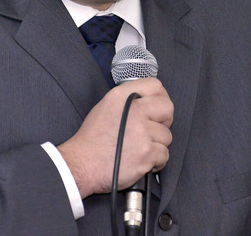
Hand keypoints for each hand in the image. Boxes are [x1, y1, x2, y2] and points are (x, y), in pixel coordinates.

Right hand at [57, 77, 172, 197]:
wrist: (82, 164)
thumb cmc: (93, 139)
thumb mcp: (106, 106)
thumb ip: (129, 99)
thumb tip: (149, 99)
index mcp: (123, 96)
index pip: (155, 86)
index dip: (160, 98)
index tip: (157, 109)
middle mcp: (134, 110)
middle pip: (168, 108)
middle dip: (164, 121)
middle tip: (152, 130)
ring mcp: (142, 132)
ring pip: (167, 135)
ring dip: (157, 144)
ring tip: (139, 148)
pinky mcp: (146, 153)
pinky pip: (164, 155)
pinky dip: (156, 161)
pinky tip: (142, 160)